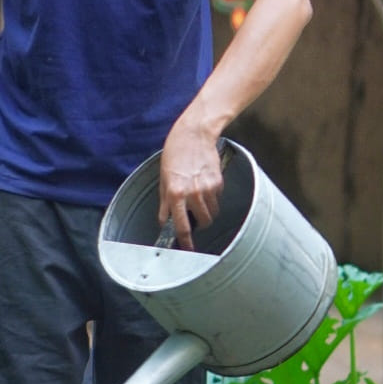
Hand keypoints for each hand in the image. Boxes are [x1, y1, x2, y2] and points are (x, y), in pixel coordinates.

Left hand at [158, 120, 223, 250]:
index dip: (185, 241)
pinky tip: (204, 183)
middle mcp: (192, 193)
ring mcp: (207, 188)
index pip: (182, 226)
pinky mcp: (218, 182)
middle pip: (203, 222)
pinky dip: (212, 196)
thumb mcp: (163, 179)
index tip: (188, 248)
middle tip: (194, 216)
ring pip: (212, 212)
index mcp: (175, 194)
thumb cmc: (175, 155)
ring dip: (207, 210)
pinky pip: (217, 198)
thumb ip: (164, 203)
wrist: (193, 135)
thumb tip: (164, 222)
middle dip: (200, 223)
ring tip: (198, 197)